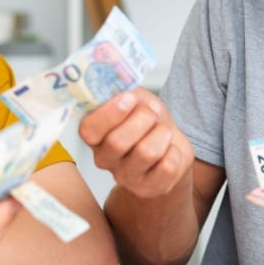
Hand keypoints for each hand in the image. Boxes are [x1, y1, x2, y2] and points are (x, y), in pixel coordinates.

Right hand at [78, 88, 193, 198]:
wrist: (168, 141)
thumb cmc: (145, 119)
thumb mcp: (133, 96)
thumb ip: (121, 89)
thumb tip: (116, 76)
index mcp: (95, 134)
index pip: (89, 130)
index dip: (109, 114)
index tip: (129, 99)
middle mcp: (105, 159)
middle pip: (118, 142)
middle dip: (143, 119)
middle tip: (151, 113)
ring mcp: (126, 177)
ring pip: (147, 153)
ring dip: (161, 134)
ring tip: (162, 131)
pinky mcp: (149, 188)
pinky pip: (168, 166)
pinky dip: (174, 151)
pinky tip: (168, 150)